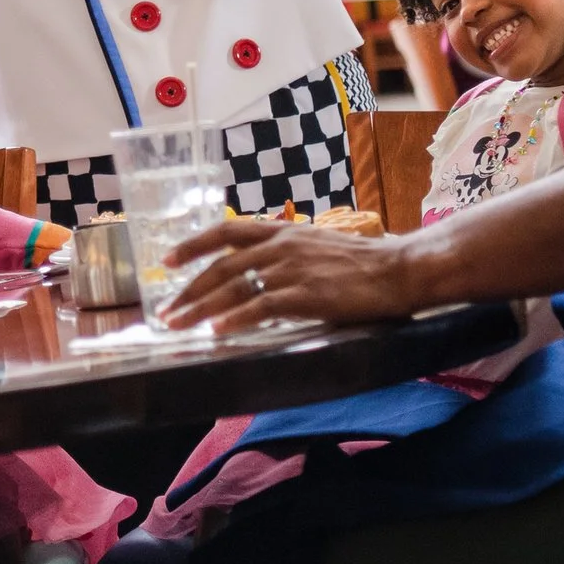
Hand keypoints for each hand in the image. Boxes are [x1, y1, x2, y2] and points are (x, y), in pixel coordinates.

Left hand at [159, 219, 433, 333]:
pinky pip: (261, 308)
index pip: (226, 232)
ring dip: (200, 308)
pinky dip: (235, 319)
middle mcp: (280, 247)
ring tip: (178, 325)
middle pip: (221, 267)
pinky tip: (217, 332)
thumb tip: (259, 272)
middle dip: (188, 290)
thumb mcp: (315, 247)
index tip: (168, 260)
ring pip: (233, 288)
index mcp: (282, 232)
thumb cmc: (362, 263)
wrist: (398, 269)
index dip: (193, 245)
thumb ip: (286, 255)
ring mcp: (291, 270)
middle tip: (165, 312)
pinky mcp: (306, 295)